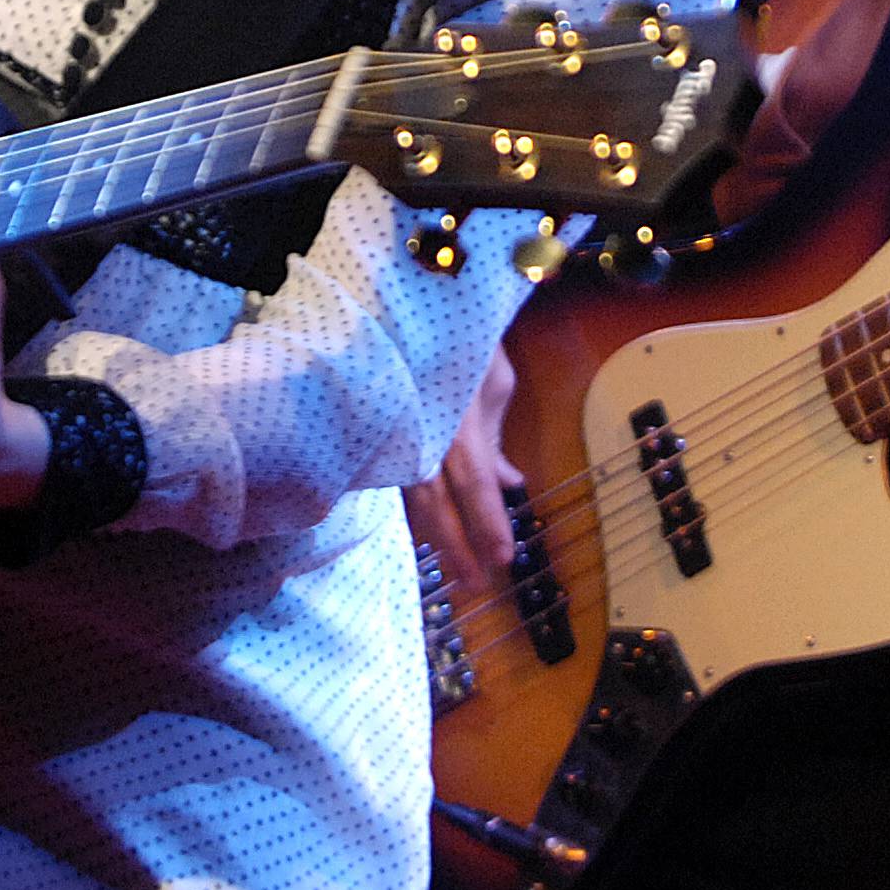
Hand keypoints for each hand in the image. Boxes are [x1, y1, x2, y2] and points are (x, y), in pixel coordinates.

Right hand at [403, 345, 524, 592]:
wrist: (413, 304)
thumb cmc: (463, 340)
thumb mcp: (494, 382)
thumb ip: (495, 437)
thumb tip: (506, 482)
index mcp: (454, 421)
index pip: (473, 484)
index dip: (486, 524)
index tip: (502, 560)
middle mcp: (420, 435)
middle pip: (437, 505)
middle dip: (457, 547)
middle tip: (475, 585)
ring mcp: (397, 437)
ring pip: (413, 499)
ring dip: (437, 538)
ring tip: (456, 572)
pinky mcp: (384, 437)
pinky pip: (400, 482)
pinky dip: (417, 512)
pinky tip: (429, 535)